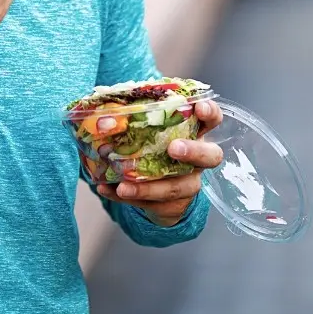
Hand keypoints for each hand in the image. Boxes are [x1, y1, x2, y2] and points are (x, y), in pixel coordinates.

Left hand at [95, 99, 223, 226]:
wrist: (154, 189)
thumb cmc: (150, 149)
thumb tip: (100, 116)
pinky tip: (107, 190)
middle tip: (174, 149)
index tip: (199, 108)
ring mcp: (188, 184)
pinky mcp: (173, 205)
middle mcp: (197, 160)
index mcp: (193, 134)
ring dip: (148, 187)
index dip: (210, 113)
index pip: (212, 119)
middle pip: (210, 156)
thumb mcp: (145, 132)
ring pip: (175, 187)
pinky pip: (152, 204)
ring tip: (123, 186)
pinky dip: (127, 198)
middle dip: (193, 151)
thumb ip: (130, 121)